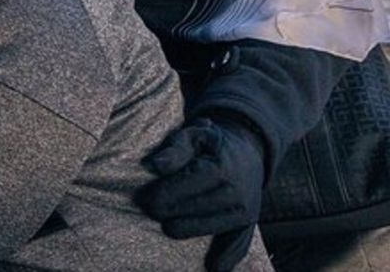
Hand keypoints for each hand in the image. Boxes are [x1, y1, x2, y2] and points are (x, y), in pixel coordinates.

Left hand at [138, 117, 265, 271]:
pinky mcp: (248, 222)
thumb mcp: (194, 134)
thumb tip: (154, 165)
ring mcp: (245, 209)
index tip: (145, 199)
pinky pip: (239, 241)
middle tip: (148, 210)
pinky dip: (228, 255)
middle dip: (170, 211)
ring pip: (212, 225)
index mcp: (223, 167)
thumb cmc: (210, 143)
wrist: (247, 152)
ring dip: (188, 229)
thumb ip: (175, 148)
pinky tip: (215, 268)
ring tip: (167, 228)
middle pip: (199, 207)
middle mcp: (237, 191)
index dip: (166, 193)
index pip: (190, 183)